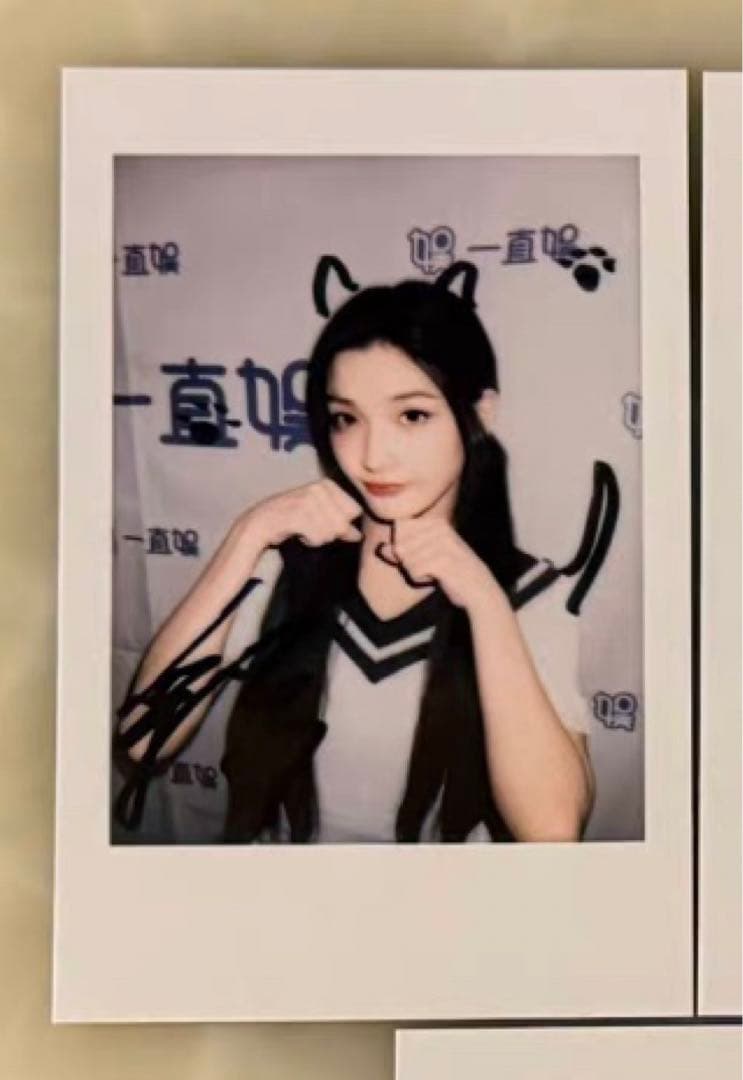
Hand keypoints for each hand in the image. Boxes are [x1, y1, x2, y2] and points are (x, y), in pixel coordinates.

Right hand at [241, 478, 363, 549]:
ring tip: (303, 529)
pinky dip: (309, 541)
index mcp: (328, 484)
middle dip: (330, 532)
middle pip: (343, 523)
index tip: (322, 520)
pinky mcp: (299, 514)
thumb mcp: (319, 514)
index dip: (341, 522)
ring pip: (332, 532)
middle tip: (310, 526)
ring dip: (318, 537)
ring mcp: (309, 500)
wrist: (261, 522)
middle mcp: (320, 488)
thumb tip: (359, 535)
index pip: (355, 511)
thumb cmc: (292, 519)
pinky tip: (298, 533)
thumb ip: (340, 521)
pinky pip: (318, 538)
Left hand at [377, 518, 499, 610]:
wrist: (479, 589)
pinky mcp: (443, 560)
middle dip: (409, 562)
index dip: (404, 547)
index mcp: (437, 522)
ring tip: (435, 572)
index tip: (423, 555)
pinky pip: (414, 570)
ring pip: (406, 559)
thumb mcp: (425, 556)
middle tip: (430, 566)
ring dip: (416, 572)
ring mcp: (443, 543)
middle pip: (400, 545)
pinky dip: (420, 579)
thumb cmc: (450, 571)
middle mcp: (440, 528)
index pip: (399, 528)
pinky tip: (436, 578)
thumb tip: (380, 549)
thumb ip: (401, 552)